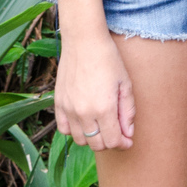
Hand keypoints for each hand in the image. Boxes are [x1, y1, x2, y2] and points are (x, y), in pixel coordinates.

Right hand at [55, 31, 135, 151]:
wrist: (84, 41)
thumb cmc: (108, 59)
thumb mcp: (125, 84)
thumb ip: (128, 112)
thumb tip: (128, 134)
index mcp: (104, 108)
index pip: (112, 141)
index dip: (122, 144)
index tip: (127, 140)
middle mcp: (84, 112)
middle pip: (96, 145)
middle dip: (109, 142)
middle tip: (116, 133)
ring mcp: (69, 109)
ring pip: (80, 141)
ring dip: (92, 138)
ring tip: (101, 126)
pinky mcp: (58, 103)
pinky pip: (64, 129)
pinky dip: (74, 131)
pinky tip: (84, 121)